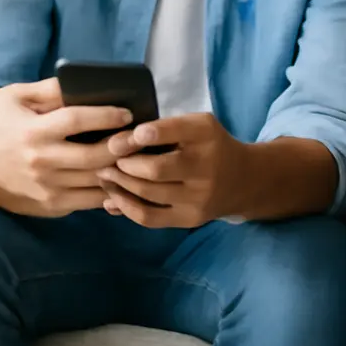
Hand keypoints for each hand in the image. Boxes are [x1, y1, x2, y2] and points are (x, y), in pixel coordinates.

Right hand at [0, 78, 132, 216]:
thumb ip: (56, 89)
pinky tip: (121, 179)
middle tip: (143, 137)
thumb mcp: (23, 92)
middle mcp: (39, 162)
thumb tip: (92, 83)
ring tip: (139, 158)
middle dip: (122, 148)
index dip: (106, 116)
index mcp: (34, 130)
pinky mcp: (43, 203)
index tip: (128, 113)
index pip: (77, 122)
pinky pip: (83, 202)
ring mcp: (41, 186)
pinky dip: (105, 193)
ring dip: (118, 172)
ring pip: (92, 183)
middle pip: (92, 157)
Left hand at [98, 112, 249, 227]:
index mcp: (206, 135)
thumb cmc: (210, 145)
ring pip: (148, 194)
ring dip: (119, 185)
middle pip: (156, 169)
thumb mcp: (196, 126)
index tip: (123, 137)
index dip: (146, 134)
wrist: (242, 180)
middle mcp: (206, 166)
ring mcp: (198, 197)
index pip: (175, 132)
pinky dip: (126, 207)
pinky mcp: (189, 219)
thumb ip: (164, 129)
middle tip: (105, 159)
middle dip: (124, 164)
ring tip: (103, 175)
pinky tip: (113, 198)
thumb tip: (117, 143)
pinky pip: (150, 217)